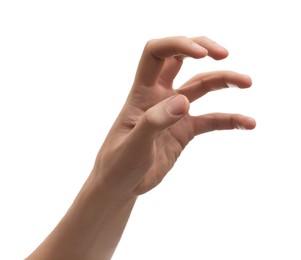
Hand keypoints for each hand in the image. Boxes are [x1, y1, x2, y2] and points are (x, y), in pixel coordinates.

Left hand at [93, 36, 255, 195]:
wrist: (122, 184)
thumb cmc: (119, 164)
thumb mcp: (133, 146)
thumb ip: (154, 122)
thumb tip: (183, 102)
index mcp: (141, 94)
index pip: (156, 54)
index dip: (178, 45)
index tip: (203, 55)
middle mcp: (160, 97)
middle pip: (180, 60)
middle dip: (202, 49)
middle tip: (224, 54)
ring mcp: (174, 113)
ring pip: (201, 87)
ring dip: (224, 81)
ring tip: (247, 82)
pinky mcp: (184, 130)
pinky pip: (211, 121)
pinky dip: (229, 120)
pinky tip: (247, 123)